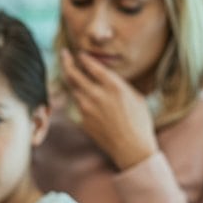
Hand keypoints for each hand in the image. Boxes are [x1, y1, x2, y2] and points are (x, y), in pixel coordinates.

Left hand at [60, 48, 159, 169]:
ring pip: (72, 88)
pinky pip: (76, 104)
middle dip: (66, 61)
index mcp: (114, 86)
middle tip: (64, 54)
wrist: (131, 148)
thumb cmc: (139, 122)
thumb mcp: (135, 97)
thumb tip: (108, 75)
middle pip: (73, 74)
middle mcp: (97, 95)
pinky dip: (77, 96)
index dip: (84, 58)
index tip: (80, 53)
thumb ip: (119, 84)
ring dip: (70, 79)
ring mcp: (87, 108)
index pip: (92, 66)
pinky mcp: (82, 119)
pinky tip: (82, 94)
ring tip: (70, 72)